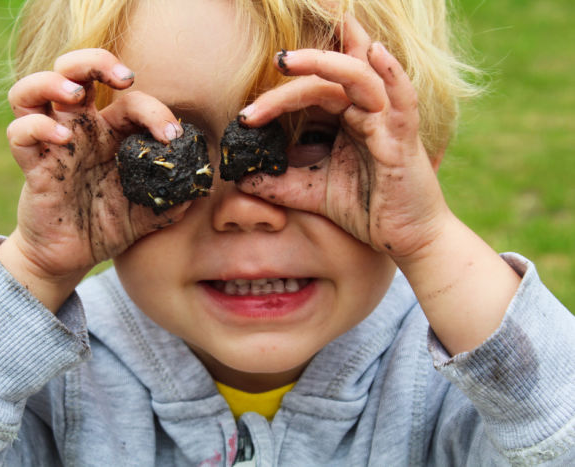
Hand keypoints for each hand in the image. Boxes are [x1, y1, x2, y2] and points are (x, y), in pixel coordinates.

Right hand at [3, 49, 186, 286]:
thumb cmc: (105, 226)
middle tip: (124, 77)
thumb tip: (198, 188)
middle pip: (73, 70)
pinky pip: (19, 133)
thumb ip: (171, 200)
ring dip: (53, 81)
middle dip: (96, 60)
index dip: (154, 109)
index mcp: (110, 134)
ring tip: (76, 94)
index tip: (172, 135)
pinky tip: (61, 140)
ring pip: (32, 90)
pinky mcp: (32, 166)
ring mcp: (52, 145)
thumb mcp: (146, 213)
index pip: (130, 101)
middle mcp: (79, 130)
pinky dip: (36, 127)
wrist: (70, 257)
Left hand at [237, 15, 450, 261]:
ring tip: (288, 60)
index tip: (245, 117)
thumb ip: (279, 182)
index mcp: (346, 118)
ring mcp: (386, 121)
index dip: (278, 95)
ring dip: (324, 63)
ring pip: (359, 76)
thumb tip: (240, 176)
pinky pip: (401, 99)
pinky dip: (392, 72)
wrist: (406, 240)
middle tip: (271, 62)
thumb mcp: (312, 192)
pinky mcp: (404, 138)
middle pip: (330, 75)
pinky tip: (374, 52)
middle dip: (298, 68)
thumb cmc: (366, 210)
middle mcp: (366, 112)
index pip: (311, 89)